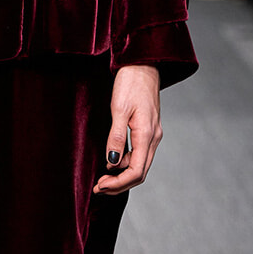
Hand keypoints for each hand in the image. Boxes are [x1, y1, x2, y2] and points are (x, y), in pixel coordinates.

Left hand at [95, 64, 161, 194]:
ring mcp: (152, 134)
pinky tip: (112, 162)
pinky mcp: (148, 130)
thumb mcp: (118, 110)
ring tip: (103, 177)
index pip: (135, 171)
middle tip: (99, 188)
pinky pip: (139, 154)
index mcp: (147, 135)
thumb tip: (112, 163)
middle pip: (139, 172)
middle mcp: (153, 138)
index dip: (118, 183)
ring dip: (122, 175)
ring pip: (140, 165)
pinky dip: (126, 163)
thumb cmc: (130, 84)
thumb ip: (116, 138)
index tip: (100, 186)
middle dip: (119, 184)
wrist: (142, 66)